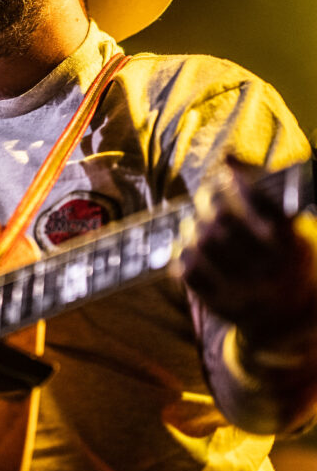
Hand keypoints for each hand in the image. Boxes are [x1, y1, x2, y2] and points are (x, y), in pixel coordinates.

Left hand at [182, 157, 316, 353]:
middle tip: (207, 195)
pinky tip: (188, 246)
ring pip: (202, 242)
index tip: (227, 170)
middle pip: (224, 219)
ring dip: (192, 225)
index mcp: (289, 244)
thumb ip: (258, 191)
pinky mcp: (218, 302)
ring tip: (196, 222)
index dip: (239, 180)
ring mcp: (243, 288)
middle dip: (210, 199)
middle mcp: (269, 267)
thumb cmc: (281, 257)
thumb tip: (227, 156)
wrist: (285, 314)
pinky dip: (182, 251)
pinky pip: (187, 269)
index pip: (261, 202)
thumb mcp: (284, 227)